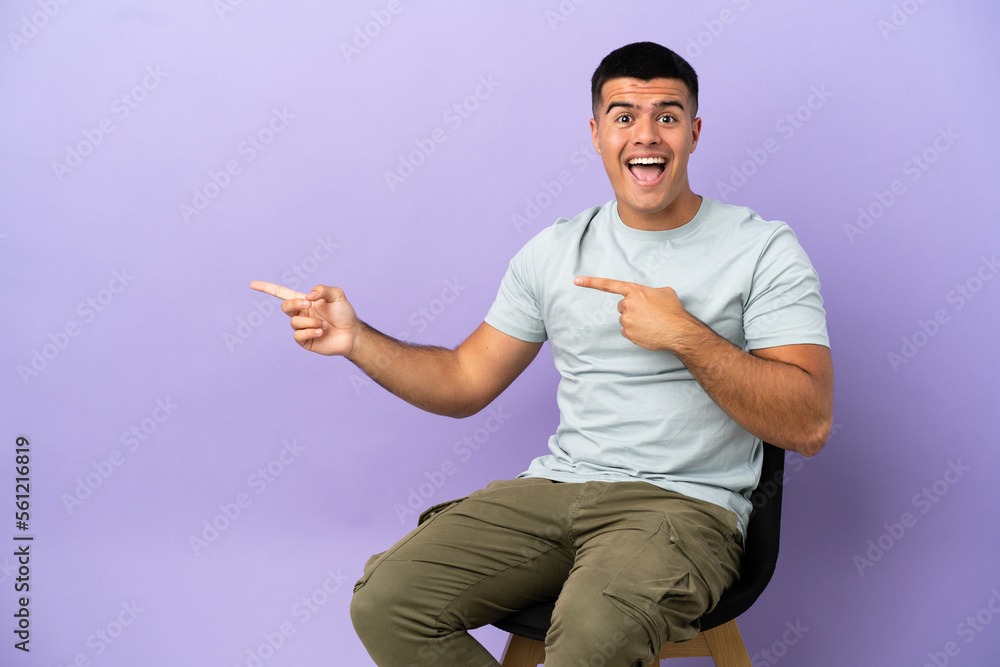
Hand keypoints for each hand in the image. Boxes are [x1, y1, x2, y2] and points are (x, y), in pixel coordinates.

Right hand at [250, 281, 361, 356]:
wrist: (352, 334)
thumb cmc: (345, 313)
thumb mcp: (337, 295)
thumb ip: (323, 289)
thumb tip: (308, 296)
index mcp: (304, 301)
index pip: (281, 294)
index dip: (267, 288)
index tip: (252, 284)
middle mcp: (301, 314)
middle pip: (285, 307)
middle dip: (295, 304)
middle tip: (309, 304)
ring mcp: (302, 328)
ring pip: (294, 322)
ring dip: (311, 322)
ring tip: (324, 326)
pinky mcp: (304, 341)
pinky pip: (298, 335)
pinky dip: (310, 333)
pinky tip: (321, 333)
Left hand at [574, 276, 698, 351]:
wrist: (679, 332)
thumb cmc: (674, 311)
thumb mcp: (664, 292)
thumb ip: (651, 291)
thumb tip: (649, 296)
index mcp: (635, 291)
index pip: (609, 285)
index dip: (591, 282)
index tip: (576, 280)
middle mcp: (628, 304)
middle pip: (622, 305)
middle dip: (632, 308)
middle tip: (647, 313)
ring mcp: (627, 320)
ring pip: (625, 319)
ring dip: (635, 320)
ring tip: (651, 323)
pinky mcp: (628, 333)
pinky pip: (628, 331)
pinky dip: (636, 331)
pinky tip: (648, 331)